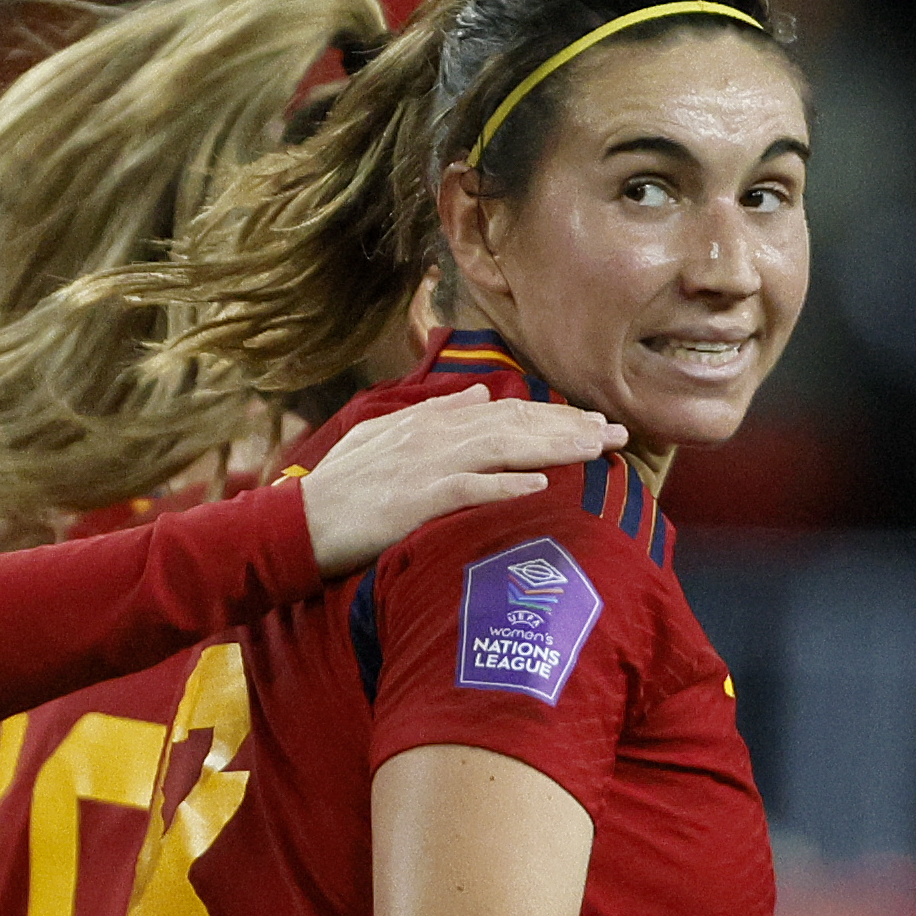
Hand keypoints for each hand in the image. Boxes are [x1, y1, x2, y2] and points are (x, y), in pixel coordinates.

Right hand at [290, 395, 622, 578]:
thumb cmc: (339, 487)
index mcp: (430, 422)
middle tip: (617, 434)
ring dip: (553, 448)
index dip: (551, 414)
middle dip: (569, 428)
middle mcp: (435, 437)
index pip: (503, 412)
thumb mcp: (382, 435)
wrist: (298, 522)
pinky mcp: (417, 501)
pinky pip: (470, 490)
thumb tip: (477, 393)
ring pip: (503, 449)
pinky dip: (505, 486)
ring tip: (596, 450)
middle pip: (515, 425)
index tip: (592, 421)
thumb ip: (433, 412)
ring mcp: (427, 467)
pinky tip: (541, 486)